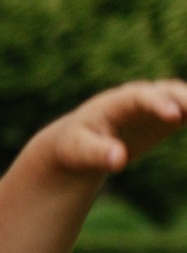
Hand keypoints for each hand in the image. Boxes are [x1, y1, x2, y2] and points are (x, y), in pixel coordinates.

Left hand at [41, 78, 186, 176]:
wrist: (81, 142)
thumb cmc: (76, 146)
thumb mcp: (79, 151)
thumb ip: (98, 154)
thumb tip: (118, 160)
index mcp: (117, 101)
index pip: (142, 96)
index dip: (159, 103)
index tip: (174, 116)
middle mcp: (142, 97)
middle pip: (171, 91)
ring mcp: (159, 104)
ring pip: (186, 99)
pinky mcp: (170, 115)